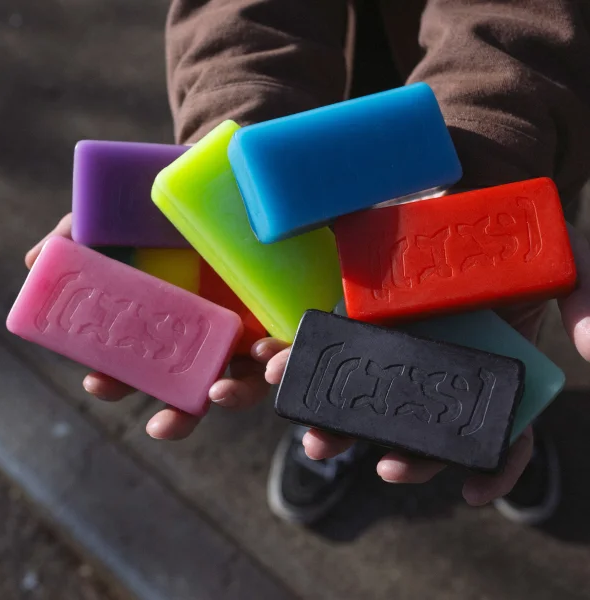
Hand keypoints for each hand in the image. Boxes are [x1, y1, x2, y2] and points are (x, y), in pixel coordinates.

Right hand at [24, 213, 281, 438]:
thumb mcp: (125, 216)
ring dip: (230, 398)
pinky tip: (266, 359)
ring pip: (241, 381)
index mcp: (165, 322)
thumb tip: (35, 262)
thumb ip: (84, 236)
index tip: (99, 382)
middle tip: (160, 424)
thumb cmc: (171, 208)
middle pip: (190, 389)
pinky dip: (277, 363)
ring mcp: (247, 328)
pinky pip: (285, 349)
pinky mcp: (283, 313)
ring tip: (218, 393)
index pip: (141, 367)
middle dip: (176, 416)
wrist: (230, 176)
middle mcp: (205, 334)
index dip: (119, 383)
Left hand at [265, 224, 589, 505]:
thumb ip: (588, 305)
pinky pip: (334, 334)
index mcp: (488, 365)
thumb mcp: (573, 265)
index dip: (487, 464)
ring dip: (337, 418)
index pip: (487, 427)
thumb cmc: (527, 237)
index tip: (470, 491)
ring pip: (368, 388)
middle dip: (393, 450)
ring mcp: (400, 334)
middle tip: (375, 465)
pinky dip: (307, 355)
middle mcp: (441, 360)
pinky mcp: (366, 302)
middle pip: (418, 419)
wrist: (486, 186)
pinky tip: (276, 371)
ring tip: (314, 438)